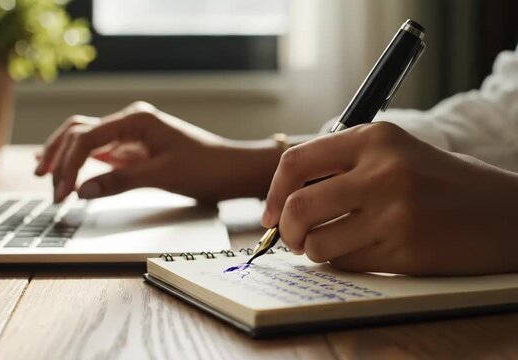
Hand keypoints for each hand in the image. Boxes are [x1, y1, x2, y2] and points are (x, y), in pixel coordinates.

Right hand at [35, 102, 281, 202]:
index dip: (68, 165)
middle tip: (48, 187)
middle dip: (58, 157)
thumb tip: (81, 190)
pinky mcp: (133, 149)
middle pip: (78, 131)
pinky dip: (80, 161)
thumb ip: (120, 181)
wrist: (232, 170)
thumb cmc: (206, 168)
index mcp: (136, 120)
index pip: (86, 137)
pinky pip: (99, 151)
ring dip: (64, 156)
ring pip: (84, 138)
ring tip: (45, 177)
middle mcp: (129, 122)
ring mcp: (130, 135)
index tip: (61, 193)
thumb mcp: (162, 175)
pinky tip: (64, 170)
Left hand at [262, 122, 517, 274]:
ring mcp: (395, 212)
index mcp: (376, 138)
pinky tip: (362, 253)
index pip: (296, 162)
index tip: (269, 214)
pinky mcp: (407, 251)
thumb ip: (343, 166)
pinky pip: (347, 264)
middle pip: (298, 208)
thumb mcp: (395, 153)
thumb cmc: (442, 183)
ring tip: (330, 245)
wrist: (507, 214)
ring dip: (315, 251)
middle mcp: (383, 171)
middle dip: (286, 231)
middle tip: (292, 239)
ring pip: (318, 244)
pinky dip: (342, 263)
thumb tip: (284, 198)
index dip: (273, 193)